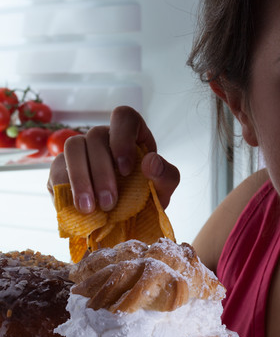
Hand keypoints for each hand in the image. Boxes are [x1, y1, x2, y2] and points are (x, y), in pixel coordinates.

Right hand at [47, 106, 179, 213]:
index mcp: (130, 134)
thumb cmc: (145, 197)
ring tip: (89, 208)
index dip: (122, 138)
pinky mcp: (61, 168)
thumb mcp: (163, 189)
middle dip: (101, 172)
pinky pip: (56, 169)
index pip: (123, 117)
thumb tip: (151, 162)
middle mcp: (104, 137)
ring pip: (72, 147)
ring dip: (80, 179)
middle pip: (95, 136)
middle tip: (109, 203)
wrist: (124, 220)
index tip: (125, 169)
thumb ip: (165, 175)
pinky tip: (77, 209)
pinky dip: (67, 190)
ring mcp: (81, 150)